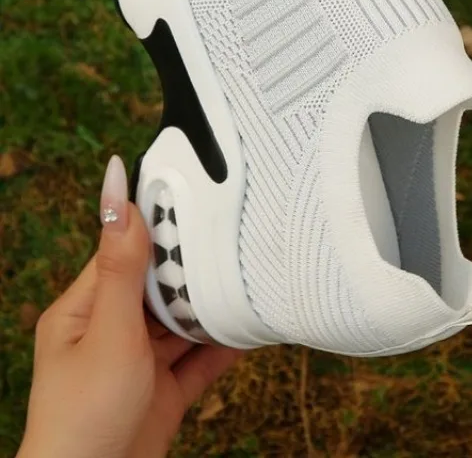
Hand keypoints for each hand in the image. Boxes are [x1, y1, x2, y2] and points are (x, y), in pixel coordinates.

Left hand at [18, 156, 242, 457]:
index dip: (157, 228)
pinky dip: (224, 344)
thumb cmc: (85, 411)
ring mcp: (140, 363)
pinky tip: (252, 324)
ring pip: (182, 322)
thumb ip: (123, 267)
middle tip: (234, 233)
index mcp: (84, 311)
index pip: (124, 254)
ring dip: (211, 305)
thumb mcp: (109, 331)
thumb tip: (116, 195)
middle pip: (158, 287)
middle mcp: (112, 332)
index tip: (195, 197)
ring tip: (249, 272)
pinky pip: (200, 359)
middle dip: (192, 267)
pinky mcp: (165, 392)